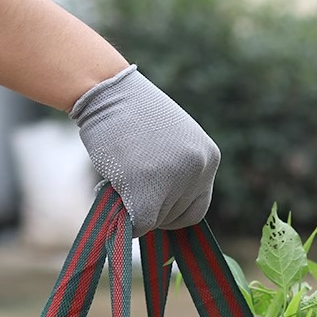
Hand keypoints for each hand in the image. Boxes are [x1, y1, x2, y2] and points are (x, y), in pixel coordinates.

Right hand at [69, 65, 219, 236]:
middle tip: (130, 183)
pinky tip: (114, 192)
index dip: (172, 211)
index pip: (197, 208)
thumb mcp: (173, 142)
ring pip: (156, 221)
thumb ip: (179, 171)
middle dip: (152, 207)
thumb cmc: (131, 115)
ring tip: (122, 176)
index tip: (152, 201)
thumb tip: (167, 211)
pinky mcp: (148, 192)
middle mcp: (199, 169)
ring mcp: (175, 180)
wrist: (107, 92)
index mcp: (209, 157)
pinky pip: (140, 225)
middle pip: (176, 217)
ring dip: (135, 208)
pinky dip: (125, 220)